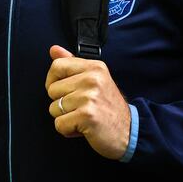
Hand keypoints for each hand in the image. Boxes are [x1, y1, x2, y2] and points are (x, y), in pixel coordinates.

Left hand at [44, 45, 131, 160]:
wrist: (130, 131)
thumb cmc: (109, 107)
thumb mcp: (95, 79)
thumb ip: (73, 63)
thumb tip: (54, 49)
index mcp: (94, 67)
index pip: (57, 66)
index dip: (53, 81)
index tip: (63, 90)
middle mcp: (92, 79)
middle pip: (52, 90)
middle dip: (62, 103)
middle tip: (82, 107)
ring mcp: (89, 97)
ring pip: (54, 108)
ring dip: (66, 118)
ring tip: (84, 117)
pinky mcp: (86, 115)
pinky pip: (59, 124)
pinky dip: (68, 130)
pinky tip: (83, 127)